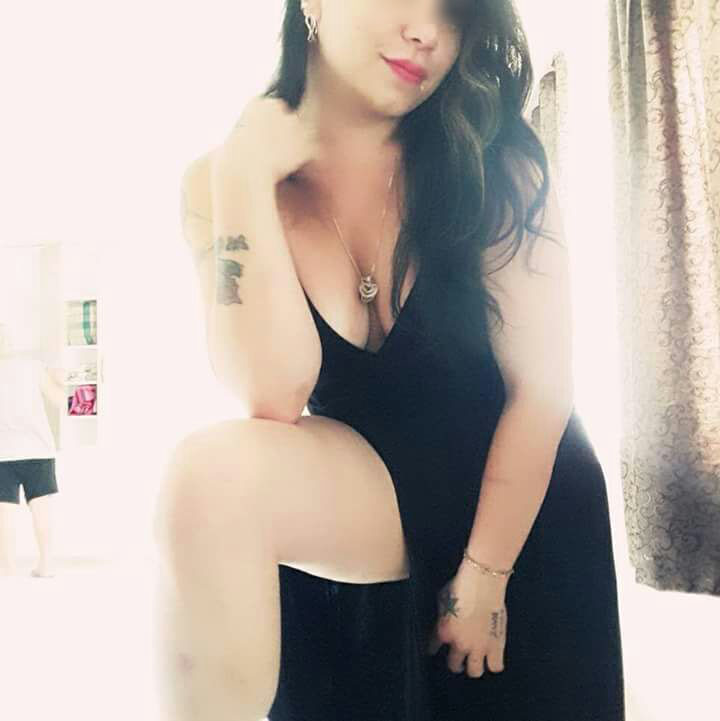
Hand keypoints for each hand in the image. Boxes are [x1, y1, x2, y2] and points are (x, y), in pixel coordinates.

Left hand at [426, 559, 508, 677]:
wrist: (482, 582)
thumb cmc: (461, 584)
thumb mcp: (443, 598)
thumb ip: (442, 614)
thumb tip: (443, 618)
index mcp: (443, 631)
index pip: (433, 647)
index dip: (433, 648)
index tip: (434, 649)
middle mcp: (459, 644)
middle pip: (454, 665)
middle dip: (455, 663)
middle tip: (458, 659)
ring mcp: (479, 647)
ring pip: (475, 671)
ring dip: (474, 666)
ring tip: (475, 661)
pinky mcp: (496, 646)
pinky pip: (496, 666)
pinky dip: (493, 663)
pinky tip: (492, 658)